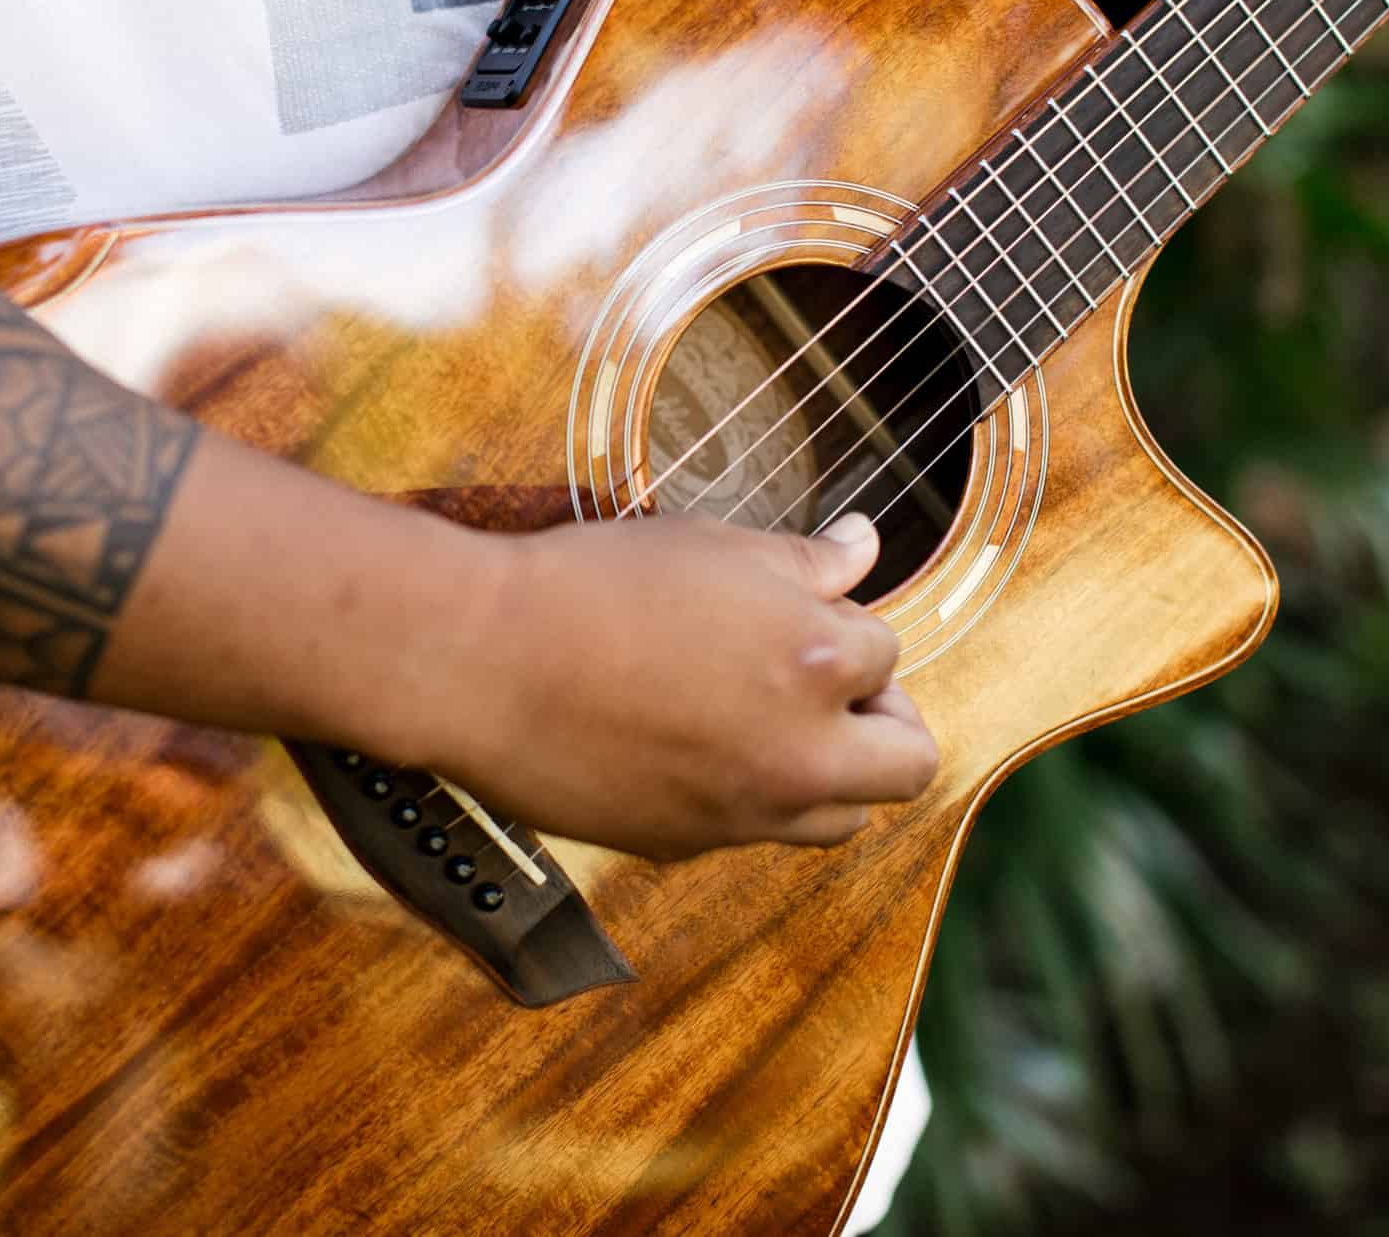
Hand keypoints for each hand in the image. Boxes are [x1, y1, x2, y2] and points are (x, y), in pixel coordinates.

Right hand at [429, 512, 939, 862]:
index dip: (845, 624)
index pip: (888, 652)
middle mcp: (798, 755)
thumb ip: (807, 559)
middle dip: (884, 719)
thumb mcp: (712, 546)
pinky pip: (755, 832)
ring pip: (843, 818)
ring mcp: (743, 812)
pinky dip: (750, 795)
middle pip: (909, 765)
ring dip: (831, 771)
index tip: (798, 612)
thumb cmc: (592, 585)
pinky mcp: (685, 845)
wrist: (479, 661)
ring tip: (767, 719)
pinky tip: (691, 742)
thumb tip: (867, 544)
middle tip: (827, 684)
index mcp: (818, 666)